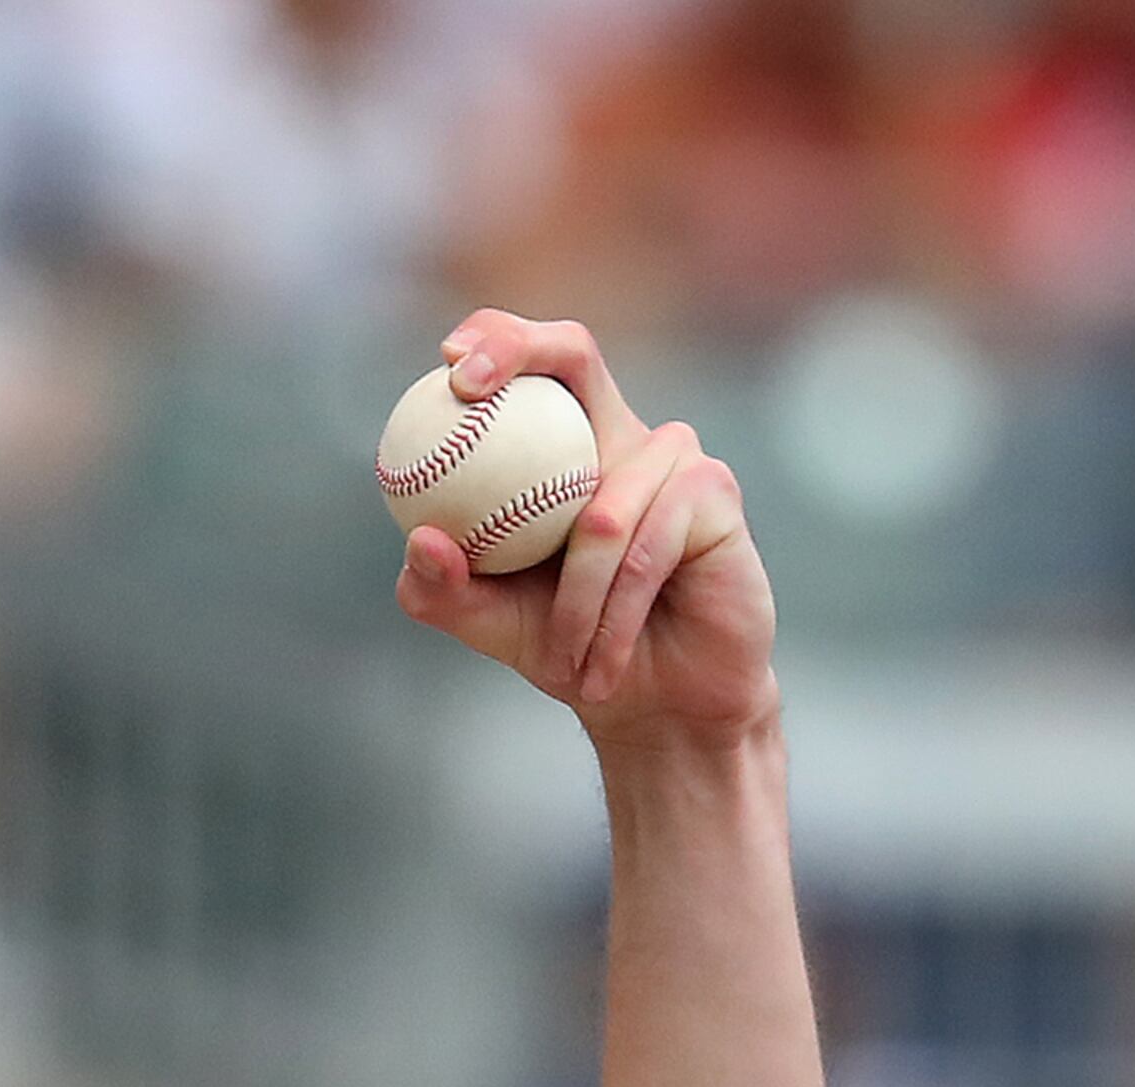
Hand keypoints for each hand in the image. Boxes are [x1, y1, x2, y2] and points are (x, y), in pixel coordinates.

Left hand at [395, 310, 776, 752]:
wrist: (652, 700)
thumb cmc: (566, 648)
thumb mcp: (485, 622)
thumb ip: (441, 589)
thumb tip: (420, 539)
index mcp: (564, 447)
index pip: (532, 365)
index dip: (495, 338)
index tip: (448, 362)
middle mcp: (620, 435)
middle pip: (576, 350)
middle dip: (516, 350)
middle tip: (466, 385)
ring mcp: (675, 457)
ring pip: (600, 516)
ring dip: (572, 606)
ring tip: (563, 663)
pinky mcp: (715, 492)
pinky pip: (642, 550)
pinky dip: (611, 616)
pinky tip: (602, 663)